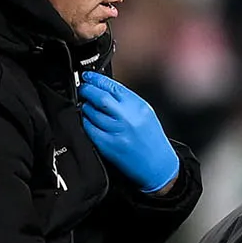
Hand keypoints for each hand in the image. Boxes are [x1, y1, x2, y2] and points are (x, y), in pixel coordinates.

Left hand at [78, 73, 179, 192]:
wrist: (158, 166)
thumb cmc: (152, 141)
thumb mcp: (146, 114)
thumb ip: (127, 101)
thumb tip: (104, 89)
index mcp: (139, 107)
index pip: (113, 86)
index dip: (96, 79)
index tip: (88, 77)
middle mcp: (128, 118)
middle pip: (100, 97)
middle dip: (87, 90)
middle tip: (83, 90)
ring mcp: (117, 132)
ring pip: (91, 112)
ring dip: (85, 107)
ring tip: (87, 107)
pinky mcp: (108, 145)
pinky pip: (89, 129)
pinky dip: (86, 122)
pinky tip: (89, 122)